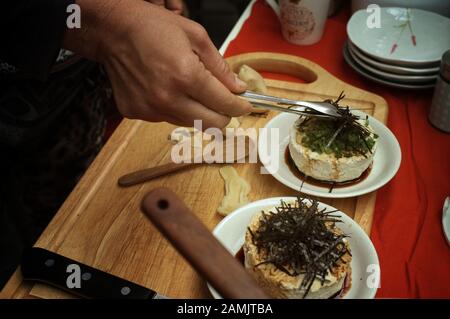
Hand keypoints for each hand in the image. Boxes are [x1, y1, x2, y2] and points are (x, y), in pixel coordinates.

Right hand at [63, 0, 250, 128]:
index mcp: (186, 75)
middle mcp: (168, 98)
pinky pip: (166, 119)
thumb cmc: (152, 27)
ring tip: (188, 88)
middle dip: (224, 114)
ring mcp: (151, 109)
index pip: (225, 104)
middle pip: (212, 124)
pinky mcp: (137, 113)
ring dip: (197, 111)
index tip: (245, 105)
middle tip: (223, 102)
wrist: (112, 31)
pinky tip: (166, 89)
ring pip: (190, 123)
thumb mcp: (195, 36)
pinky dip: (174, 108)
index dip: (240, 106)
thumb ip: (220, 67)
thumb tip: (237, 88)